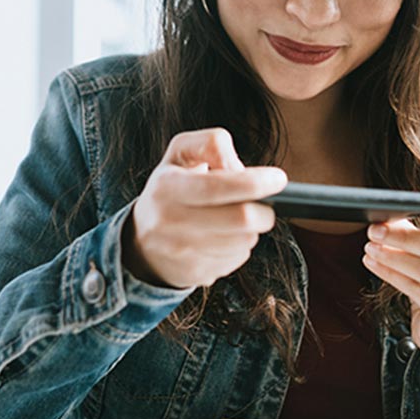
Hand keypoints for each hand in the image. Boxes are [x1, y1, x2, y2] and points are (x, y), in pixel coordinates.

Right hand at [125, 128, 286, 288]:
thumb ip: (211, 144)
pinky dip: (240, 246)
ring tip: (236, 219)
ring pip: (243, 241)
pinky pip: (237, 259)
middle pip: (240, 220)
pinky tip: (225, 237)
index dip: (254, 183)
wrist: (141, 241)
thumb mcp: (181, 153)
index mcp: (167, 187)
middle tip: (265, 204)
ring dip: (250, 229)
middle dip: (264, 210)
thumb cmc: (171, 189)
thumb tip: (240, 169)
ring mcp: (181, 252)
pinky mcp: (194, 274)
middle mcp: (169, 222)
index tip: (278, 179)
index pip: (216, 187)